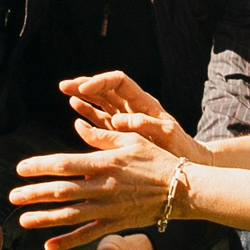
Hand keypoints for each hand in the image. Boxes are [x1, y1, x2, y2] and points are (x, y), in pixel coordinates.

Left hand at [11, 118, 182, 249]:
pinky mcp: (115, 224)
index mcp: (105, 163)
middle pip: (62, 192)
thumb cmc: (156, 159)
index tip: (20, 168)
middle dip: (34, 194)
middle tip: (12, 196)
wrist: (181, 189)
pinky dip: (67, 242)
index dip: (40, 167)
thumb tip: (78, 126)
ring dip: (44, 219)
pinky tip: (48, 247)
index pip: (65, 165)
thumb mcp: (131, 139)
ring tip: (22, 220)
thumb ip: (102, 135)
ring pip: (70, 216)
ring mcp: (109, 209)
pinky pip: (87, 235)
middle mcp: (104, 188)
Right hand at [59, 71, 209, 163]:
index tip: (84, 89)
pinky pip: (101, 119)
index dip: (100, 82)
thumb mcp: (166, 135)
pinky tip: (74, 109)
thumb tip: (118, 120)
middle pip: (106, 88)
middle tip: (64, 86)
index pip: (119, 81)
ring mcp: (125, 119)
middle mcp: (132, 107)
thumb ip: (143, 125)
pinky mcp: (120, 134)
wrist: (184, 167)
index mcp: (143, 102)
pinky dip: (87, 113)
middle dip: (85, 85)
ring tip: (65, 91)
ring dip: (83, 96)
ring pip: (100, 101)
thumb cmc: (180, 149)